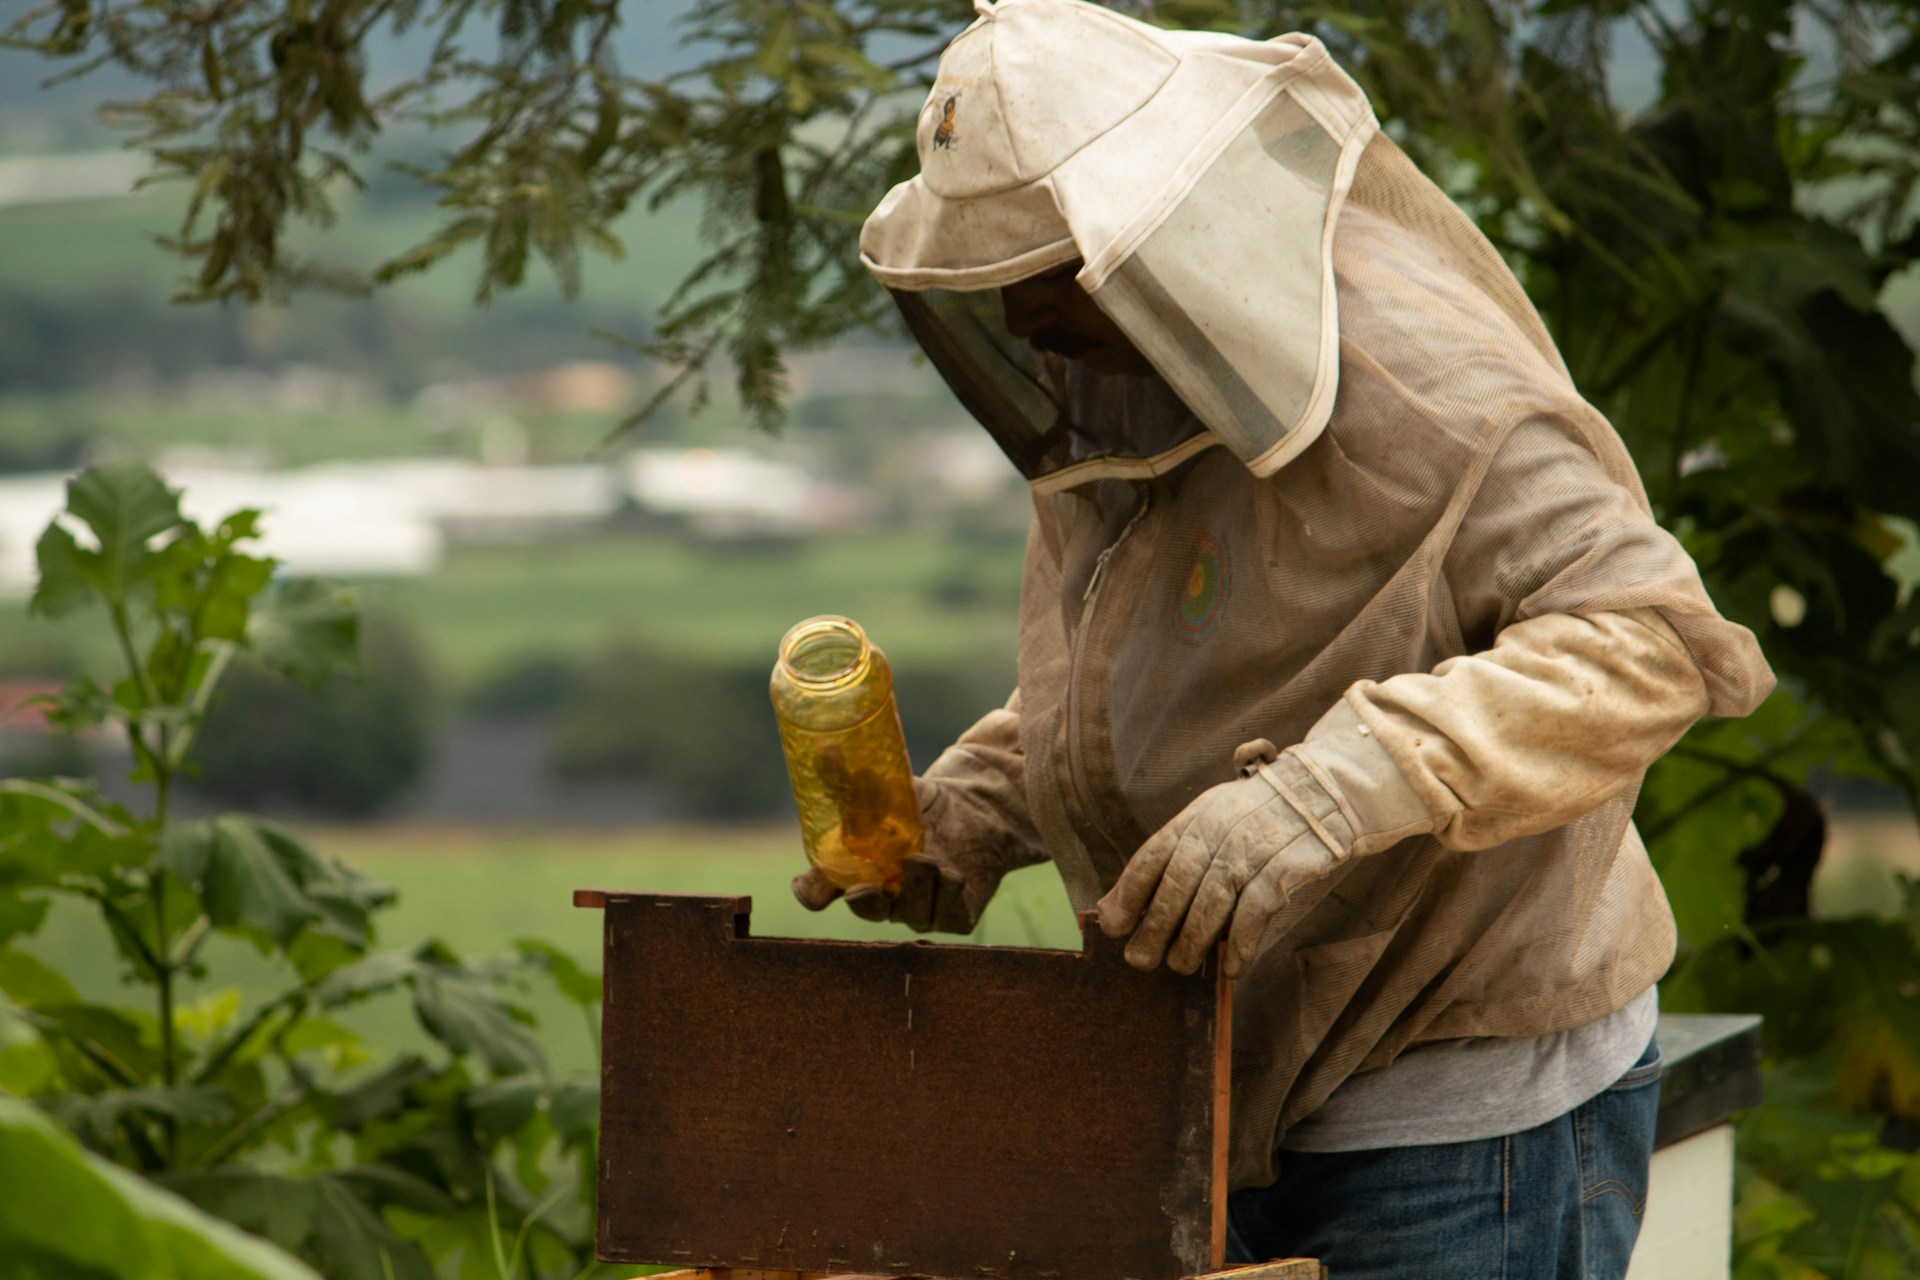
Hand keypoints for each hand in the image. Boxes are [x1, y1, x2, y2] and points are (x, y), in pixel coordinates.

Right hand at [790, 778, 1002, 933]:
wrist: (976, 809)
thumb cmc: (920, 805)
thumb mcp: (887, 790)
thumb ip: (855, 779)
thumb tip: (826, 750)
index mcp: (854, 871)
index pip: (819, 890)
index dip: (811, 892)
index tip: (806, 886)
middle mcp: (884, 897)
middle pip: (867, 910)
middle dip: (864, 903)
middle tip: (862, 890)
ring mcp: (919, 909)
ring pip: (912, 912)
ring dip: (914, 888)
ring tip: (922, 859)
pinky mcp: (956, 915)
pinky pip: (949, 916)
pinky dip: (948, 894)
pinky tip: (953, 874)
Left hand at [1096, 742, 1348, 978]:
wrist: (1324, 791)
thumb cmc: (1257, 816)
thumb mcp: (1210, 820)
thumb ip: (1172, 855)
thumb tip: (1119, 902)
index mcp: (1195, 818)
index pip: (1152, 856)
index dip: (1129, 893)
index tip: (1113, 926)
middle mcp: (1219, 830)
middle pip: (1178, 885)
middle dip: (1155, 927)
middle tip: (1140, 960)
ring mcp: (1252, 847)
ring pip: (1212, 903)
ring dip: (1192, 941)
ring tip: (1180, 967)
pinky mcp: (1285, 866)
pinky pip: (1256, 912)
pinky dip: (1243, 945)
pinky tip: (1232, 968)